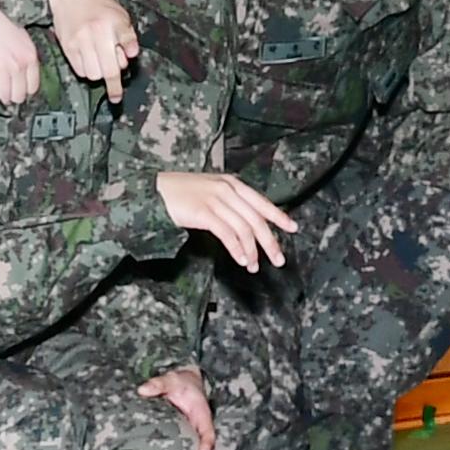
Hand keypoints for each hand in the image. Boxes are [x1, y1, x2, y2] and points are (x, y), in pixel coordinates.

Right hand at [0, 0, 38, 103]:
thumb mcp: (17, 33)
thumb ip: (22, 52)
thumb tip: (22, 70)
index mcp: (29, 53)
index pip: (33, 86)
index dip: (24, 89)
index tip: (18, 89)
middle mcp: (18, 63)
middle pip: (19, 95)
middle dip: (12, 94)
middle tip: (5, 91)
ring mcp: (1, 69)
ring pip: (3, 96)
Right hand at [49, 0, 139, 89]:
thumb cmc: (97, 3)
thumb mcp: (120, 15)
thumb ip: (127, 36)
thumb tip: (132, 56)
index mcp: (112, 24)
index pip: (121, 58)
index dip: (119, 80)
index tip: (117, 97)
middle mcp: (95, 33)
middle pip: (106, 71)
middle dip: (111, 84)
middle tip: (114, 92)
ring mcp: (79, 40)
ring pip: (92, 74)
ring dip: (99, 73)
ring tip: (101, 61)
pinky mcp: (66, 45)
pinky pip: (79, 69)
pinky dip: (86, 69)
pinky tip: (89, 58)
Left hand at [138, 366, 217, 449]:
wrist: (186, 385)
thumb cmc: (179, 383)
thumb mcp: (170, 379)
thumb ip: (158, 384)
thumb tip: (141, 390)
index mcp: (202, 416)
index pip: (207, 432)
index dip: (206, 444)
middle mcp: (203, 433)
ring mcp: (198, 443)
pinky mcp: (190, 449)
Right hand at [157, 170, 297, 271]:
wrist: (156, 191)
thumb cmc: (182, 193)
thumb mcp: (211, 190)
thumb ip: (230, 201)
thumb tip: (248, 222)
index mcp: (232, 183)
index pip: (262, 202)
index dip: (279, 216)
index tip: (293, 228)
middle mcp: (228, 189)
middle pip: (256, 219)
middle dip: (270, 241)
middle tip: (279, 259)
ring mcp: (216, 200)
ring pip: (244, 229)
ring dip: (252, 251)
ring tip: (254, 266)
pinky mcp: (204, 213)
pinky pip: (227, 234)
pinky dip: (237, 249)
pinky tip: (241, 259)